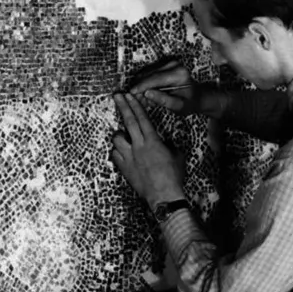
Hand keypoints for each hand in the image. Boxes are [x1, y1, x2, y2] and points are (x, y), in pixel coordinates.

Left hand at [108, 93, 184, 210]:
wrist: (163, 196)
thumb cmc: (173, 176)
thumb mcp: (177, 156)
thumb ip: (170, 146)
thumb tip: (166, 143)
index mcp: (153, 141)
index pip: (142, 118)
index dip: (136, 105)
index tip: (130, 95)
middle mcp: (139, 146)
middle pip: (128, 122)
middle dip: (122, 106)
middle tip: (117, 95)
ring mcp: (129, 157)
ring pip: (117, 139)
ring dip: (119, 135)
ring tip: (124, 137)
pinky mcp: (124, 168)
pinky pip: (115, 155)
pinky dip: (117, 152)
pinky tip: (123, 153)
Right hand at [121, 54, 201, 114]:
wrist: (197, 97)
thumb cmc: (189, 103)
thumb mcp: (178, 106)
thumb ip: (163, 100)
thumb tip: (146, 93)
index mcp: (179, 74)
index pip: (156, 78)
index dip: (142, 86)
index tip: (131, 93)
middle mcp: (174, 65)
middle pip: (149, 74)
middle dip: (140, 87)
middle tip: (136, 99)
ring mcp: (169, 63)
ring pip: (146, 73)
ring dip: (141, 85)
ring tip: (143, 99)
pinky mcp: (164, 64)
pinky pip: (148, 72)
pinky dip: (145, 83)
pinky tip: (147, 93)